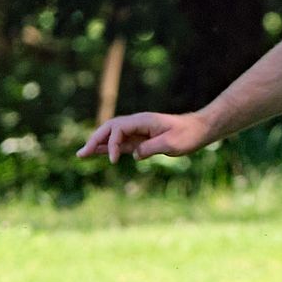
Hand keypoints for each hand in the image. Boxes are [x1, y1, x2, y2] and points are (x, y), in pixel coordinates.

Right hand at [78, 111, 211, 162]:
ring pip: (112, 136)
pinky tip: (98, 154)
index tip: (113, 160)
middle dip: (94, 140)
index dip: (111, 144)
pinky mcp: (141, 140)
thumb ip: (151, 148)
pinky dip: (109, 149)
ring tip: (82, 155)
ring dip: (98, 145)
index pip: (117, 129)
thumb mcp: (171, 144)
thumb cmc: (188, 135)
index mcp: (143, 121)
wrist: (199, 130)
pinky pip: (121, 143)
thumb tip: (135, 155)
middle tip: (81, 154)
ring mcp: (138, 131)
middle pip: (109, 129)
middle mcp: (137, 123)